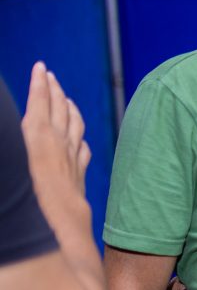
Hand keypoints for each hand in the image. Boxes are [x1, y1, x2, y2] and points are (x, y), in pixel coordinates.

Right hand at [21, 61, 90, 205]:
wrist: (62, 222)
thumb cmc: (31, 195)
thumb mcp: (19, 159)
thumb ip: (24, 134)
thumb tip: (31, 123)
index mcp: (39, 136)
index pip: (40, 102)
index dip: (39, 83)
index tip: (41, 67)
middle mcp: (59, 142)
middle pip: (59, 108)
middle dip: (55, 89)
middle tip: (50, 75)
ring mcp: (73, 156)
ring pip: (75, 124)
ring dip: (70, 107)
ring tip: (66, 97)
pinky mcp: (79, 171)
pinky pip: (83, 147)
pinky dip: (80, 136)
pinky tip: (80, 137)